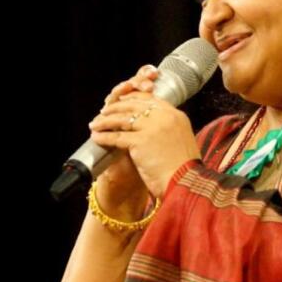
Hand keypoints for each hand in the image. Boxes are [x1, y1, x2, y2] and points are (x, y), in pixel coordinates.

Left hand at [89, 64, 202, 202]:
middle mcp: (165, 117)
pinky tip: (96, 137)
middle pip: (134, 105)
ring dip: (105, 121)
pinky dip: (104, 136)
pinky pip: (117, 136)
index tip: (123, 102)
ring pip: (123, 118)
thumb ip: (168, 129)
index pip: (151, 99)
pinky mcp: (141, 141)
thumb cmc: (184, 168)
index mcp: (176, 115)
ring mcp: (152, 127)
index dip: (133, 99)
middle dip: (116, 107)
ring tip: (95, 124)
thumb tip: (151, 126)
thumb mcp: (182, 140)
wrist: (186, 182)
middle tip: (105, 111)